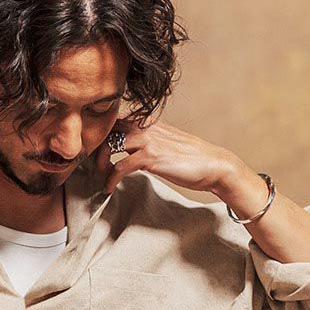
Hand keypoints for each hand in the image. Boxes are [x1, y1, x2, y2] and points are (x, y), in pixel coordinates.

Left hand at [96, 114, 239, 198]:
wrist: (214, 165)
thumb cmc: (193, 160)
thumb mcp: (168, 145)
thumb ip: (151, 144)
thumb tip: (136, 153)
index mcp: (150, 123)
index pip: (117, 120)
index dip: (103, 134)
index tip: (98, 152)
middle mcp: (146, 127)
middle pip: (108, 128)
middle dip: (96, 145)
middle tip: (95, 165)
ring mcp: (148, 140)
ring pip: (109, 144)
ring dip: (100, 163)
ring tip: (102, 177)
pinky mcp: (151, 157)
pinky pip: (120, 166)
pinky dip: (110, 179)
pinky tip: (109, 189)